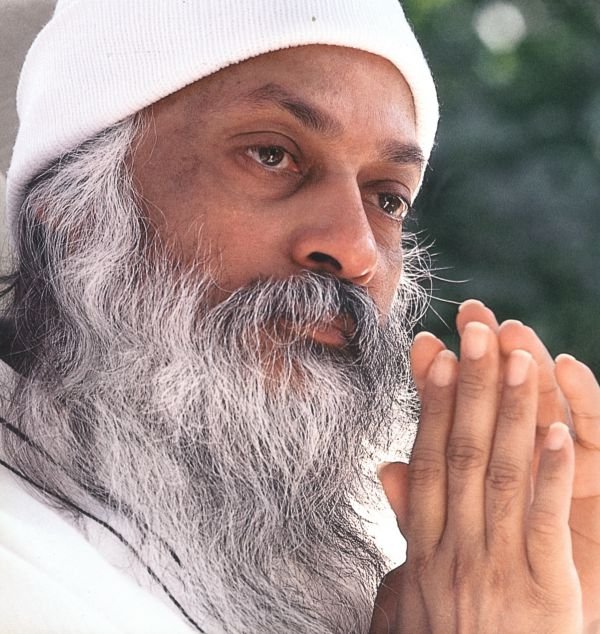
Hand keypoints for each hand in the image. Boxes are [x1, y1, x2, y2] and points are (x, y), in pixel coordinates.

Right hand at [371, 323, 582, 632]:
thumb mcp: (406, 596)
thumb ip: (403, 529)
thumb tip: (388, 470)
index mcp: (423, 546)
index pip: (426, 458)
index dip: (432, 404)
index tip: (435, 355)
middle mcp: (453, 545)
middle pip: (461, 450)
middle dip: (470, 386)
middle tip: (475, 329)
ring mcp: (495, 566)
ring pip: (502, 473)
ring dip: (512, 412)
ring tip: (518, 357)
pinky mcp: (540, 593)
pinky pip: (545, 524)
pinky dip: (553, 475)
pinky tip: (561, 432)